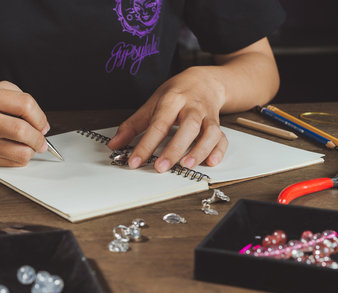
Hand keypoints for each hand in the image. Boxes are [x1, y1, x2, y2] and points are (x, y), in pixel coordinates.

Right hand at [0, 81, 48, 165]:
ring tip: (29, 144)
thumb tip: (41, 124)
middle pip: (21, 130)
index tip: (43, 124)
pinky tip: (15, 148)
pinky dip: (21, 157)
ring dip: (31, 150)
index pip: (24, 105)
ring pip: (20, 152)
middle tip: (41, 139)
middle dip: (38, 138)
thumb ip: (21, 99)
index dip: (40, 116)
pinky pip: (12, 163)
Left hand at [108, 67, 228, 171]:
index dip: (146, 144)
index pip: (158, 124)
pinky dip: (219, 150)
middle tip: (161, 167)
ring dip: (200, 150)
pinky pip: (222, 137)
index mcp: (172, 100)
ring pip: (209, 132)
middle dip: (174, 148)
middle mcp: (192, 107)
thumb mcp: (152, 103)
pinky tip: (211, 162)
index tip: (135, 161)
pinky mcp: (218, 124)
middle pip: (187, 127)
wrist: (204, 80)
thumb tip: (115, 144)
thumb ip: (133, 125)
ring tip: (186, 166)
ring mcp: (207, 116)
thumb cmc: (176, 93)